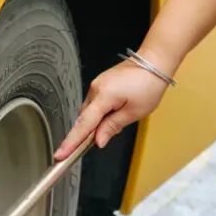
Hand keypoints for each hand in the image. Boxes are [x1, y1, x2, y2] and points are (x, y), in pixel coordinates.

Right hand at [53, 56, 172, 159]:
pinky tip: (114, 112)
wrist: (154, 61)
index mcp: (103, 96)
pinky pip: (95, 102)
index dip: (71, 142)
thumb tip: (98, 140)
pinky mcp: (102, 83)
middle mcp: (96, 88)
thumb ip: (112, 127)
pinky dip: (100, 112)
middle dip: (88, 132)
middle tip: (96, 143)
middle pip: (84, 118)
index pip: (83, 125)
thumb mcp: (134, 112)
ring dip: (97, 121)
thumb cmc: (149, 83)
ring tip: (118, 120)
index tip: (61, 154)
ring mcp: (98, 84)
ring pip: (90, 111)